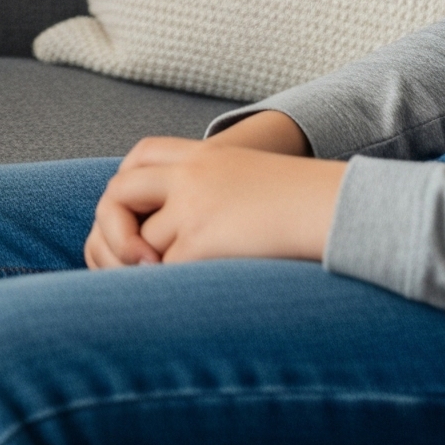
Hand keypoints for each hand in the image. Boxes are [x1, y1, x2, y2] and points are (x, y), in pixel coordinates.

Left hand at [84, 120, 345, 270]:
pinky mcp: (202, 238)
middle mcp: (190, 174)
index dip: (129, 185)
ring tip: (165, 284)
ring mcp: (193, 204)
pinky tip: (195, 289)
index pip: (141, 156)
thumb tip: (181, 232)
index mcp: (203, 155)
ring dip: (149, 266)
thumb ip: (214, 191)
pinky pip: (166, 269)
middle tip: (135, 260)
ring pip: (142, 241)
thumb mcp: (251, 181)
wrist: (331, 207)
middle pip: (119, 194)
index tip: (140, 216)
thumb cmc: (302, 203)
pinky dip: (173, 285)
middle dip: (114, 230)